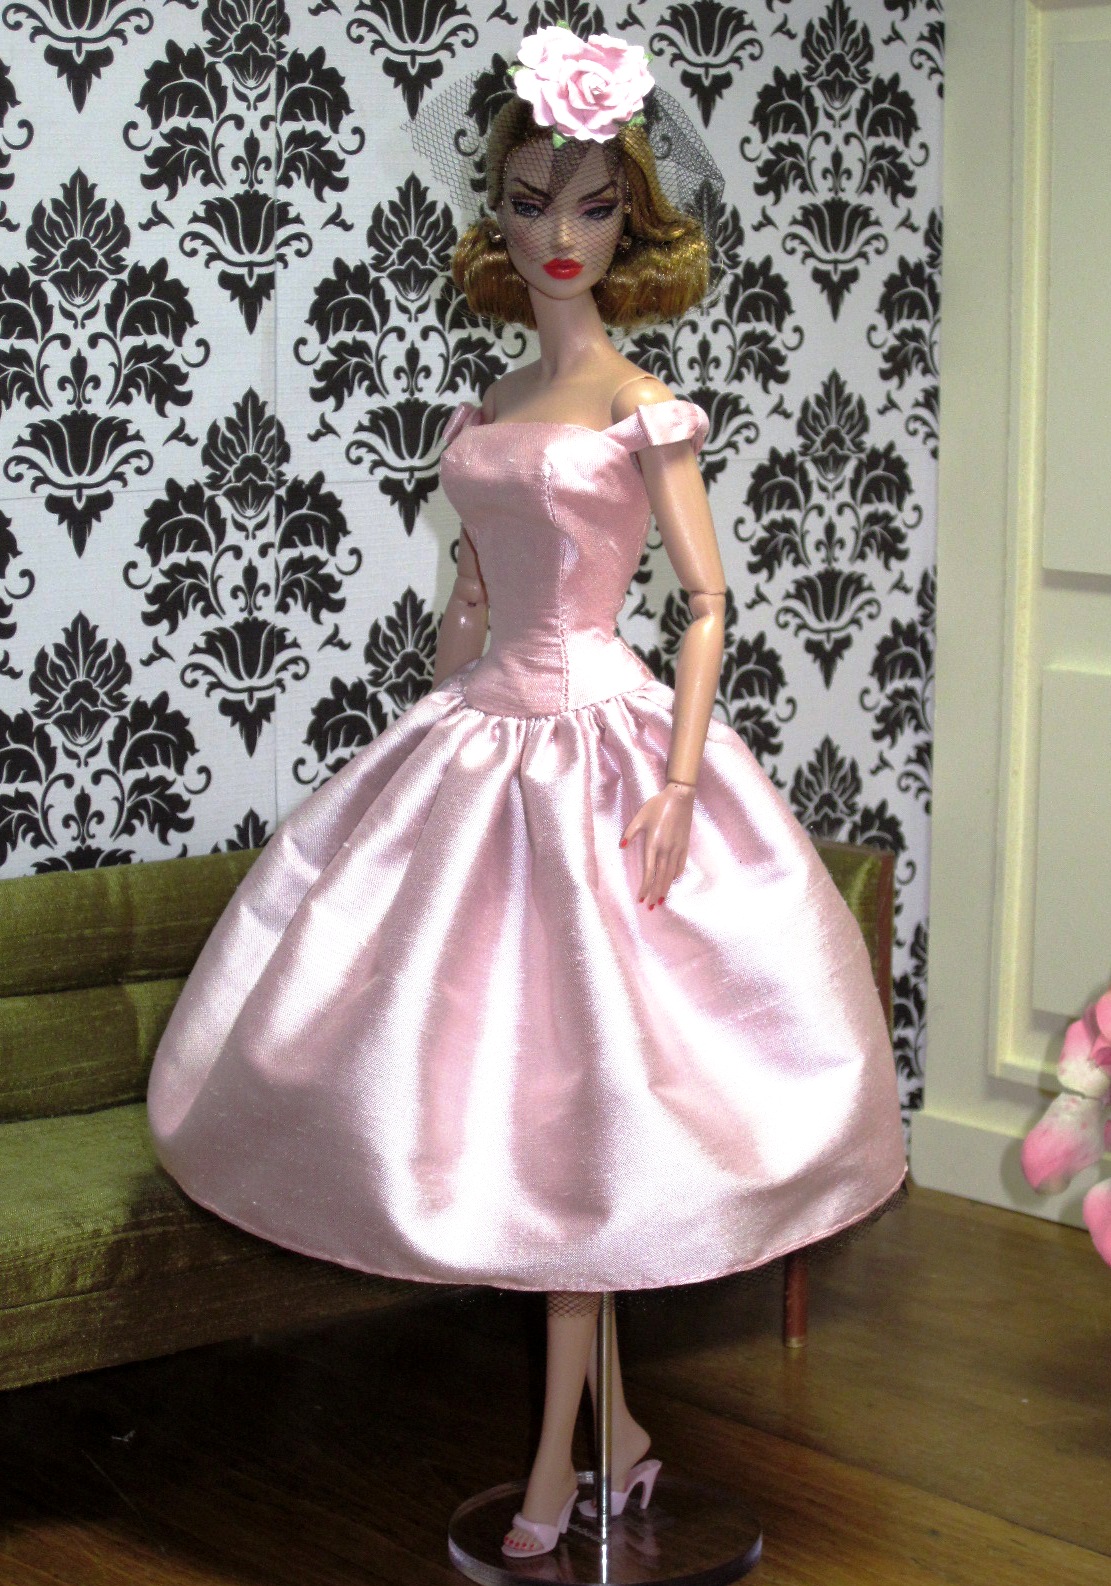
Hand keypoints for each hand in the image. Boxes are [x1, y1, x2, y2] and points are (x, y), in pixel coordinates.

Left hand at [620, 782, 694, 906]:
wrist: (680, 797)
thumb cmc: (657, 806)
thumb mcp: (639, 818)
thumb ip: (629, 833)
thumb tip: (621, 846)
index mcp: (653, 845)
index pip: (649, 872)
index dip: (645, 887)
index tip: (641, 898)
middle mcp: (666, 850)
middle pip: (660, 877)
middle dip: (655, 893)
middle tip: (651, 907)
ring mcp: (677, 848)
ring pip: (671, 874)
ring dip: (666, 888)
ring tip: (662, 900)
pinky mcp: (685, 845)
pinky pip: (681, 864)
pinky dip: (676, 874)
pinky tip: (673, 880)